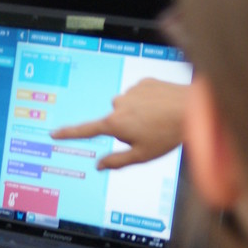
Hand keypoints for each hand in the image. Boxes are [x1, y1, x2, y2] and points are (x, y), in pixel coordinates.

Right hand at [50, 79, 185, 169]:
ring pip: (128, 106)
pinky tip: (162, 107)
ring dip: (138, 113)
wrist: (193, 109)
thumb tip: (100, 165)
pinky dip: (148, 101)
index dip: (68, 133)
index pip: (85, 130)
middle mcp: (119, 104)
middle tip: (148, 133)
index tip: (54, 133)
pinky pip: (140, 94)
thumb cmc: (168, 135)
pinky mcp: (145, 81)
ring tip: (158, 120)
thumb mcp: (142, 156)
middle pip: (115, 119)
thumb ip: (117, 161)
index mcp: (115, 124)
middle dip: (126, 127)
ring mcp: (132, 91)